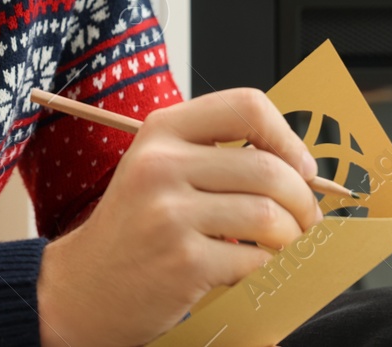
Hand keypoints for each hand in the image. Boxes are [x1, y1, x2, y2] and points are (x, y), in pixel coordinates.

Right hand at [36, 89, 324, 346]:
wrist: (86, 286)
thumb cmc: (134, 227)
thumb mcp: (161, 169)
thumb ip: (214, 154)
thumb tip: (297, 163)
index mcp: (161, 131)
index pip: (247, 106)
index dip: (287, 136)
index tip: (301, 166)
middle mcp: (162, 164)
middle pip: (269, 167)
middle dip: (302, 199)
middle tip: (305, 218)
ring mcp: (170, 213)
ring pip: (269, 215)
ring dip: (291, 237)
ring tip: (281, 245)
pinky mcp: (183, 261)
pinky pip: (255, 260)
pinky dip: (266, 268)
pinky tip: (248, 268)